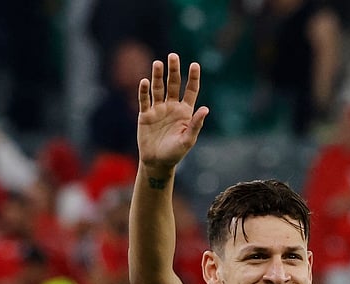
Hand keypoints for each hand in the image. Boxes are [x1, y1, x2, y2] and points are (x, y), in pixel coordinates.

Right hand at [137, 54, 208, 173]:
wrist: (157, 162)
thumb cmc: (175, 153)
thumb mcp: (187, 140)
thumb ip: (196, 124)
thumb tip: (205, 109)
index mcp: (185, 112)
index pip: (190, 90)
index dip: (193, 77)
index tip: (195, 64)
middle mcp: (172, 107)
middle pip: (173, 84)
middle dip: (173, 70)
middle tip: (173, 56)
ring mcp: (158, 109)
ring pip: (158, 89)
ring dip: (158, 76)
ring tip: (158, 63)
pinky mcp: (145, 115)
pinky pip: (145, 100)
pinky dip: (144, 91)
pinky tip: (145, 82)